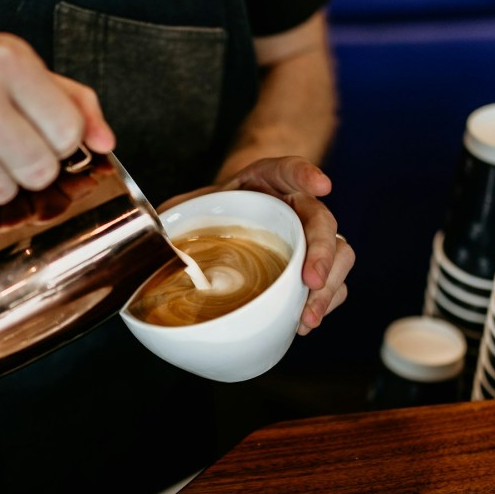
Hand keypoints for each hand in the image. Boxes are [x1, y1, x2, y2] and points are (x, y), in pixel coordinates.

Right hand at [0, 32, 114, 213]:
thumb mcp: (15, 68)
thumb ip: (72, 101)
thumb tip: (106, 142)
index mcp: (6, 60)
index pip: (67, 131)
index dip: (61, 144)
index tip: (43, 136)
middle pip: (38, 169)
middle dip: (32, 170)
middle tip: (11, 152)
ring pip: (1, 192)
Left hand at [159, 156, 354, 334]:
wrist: (227, 220)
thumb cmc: (212, 211)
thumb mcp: (190, 206)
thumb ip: (175, 217)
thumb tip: (154, 243)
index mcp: (268, 180)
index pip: (290, 169)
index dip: (306, 175)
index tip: (321, 186)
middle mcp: (298, 205)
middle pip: (323, 221)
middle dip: (323, 252)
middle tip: (312, 281)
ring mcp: (311, 236)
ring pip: (340, 254)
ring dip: (329, 288)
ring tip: (308, 318)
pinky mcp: (315, 264)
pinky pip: (333, 283)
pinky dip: (324, 304)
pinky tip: (304, 323)